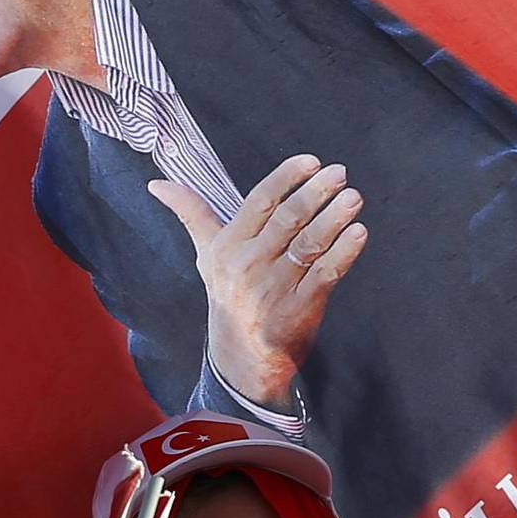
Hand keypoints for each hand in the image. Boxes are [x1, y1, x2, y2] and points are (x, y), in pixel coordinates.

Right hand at [150, 154, 367, 410]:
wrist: (241, 357)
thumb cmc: (228, 295)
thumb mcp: (206, 255)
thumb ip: (191, 214)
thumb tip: (157, 184)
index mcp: (228, 246)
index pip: (259, 202)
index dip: (286, 178)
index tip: (311, 160)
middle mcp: (249, 265)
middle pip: (287, 220)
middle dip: (316, 193)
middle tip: (339, 173)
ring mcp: (276, 288)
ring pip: (308, 244)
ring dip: (334, 219)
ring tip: (353, 198)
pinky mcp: (300, 307)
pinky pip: (325, 274)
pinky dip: (343, 253)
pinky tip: (359, 234)